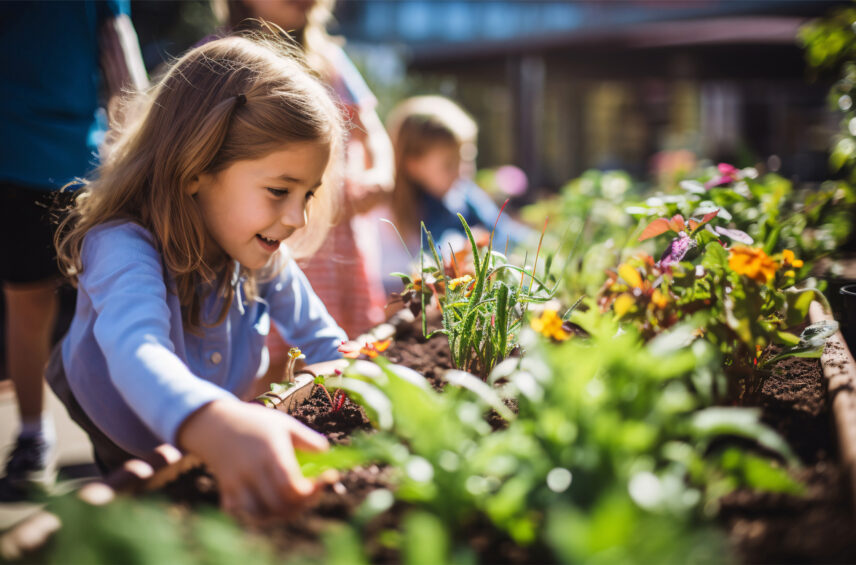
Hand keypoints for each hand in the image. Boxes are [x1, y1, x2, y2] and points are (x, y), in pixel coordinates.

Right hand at [177, 399, 328, 519]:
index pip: (292, 485)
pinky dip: (260, 514)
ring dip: (281, 513)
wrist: (215, 424)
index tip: (324, 481)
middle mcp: (252, 471)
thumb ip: (307, 440)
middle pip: (279, 505)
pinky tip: (270, 501)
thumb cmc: (256, 423)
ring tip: (292, 500)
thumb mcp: (284, 424)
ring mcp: (237, 484)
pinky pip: (245, 513)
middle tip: (311, 493)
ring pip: (261, 515)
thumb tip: (328, 455)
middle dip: (301, 504)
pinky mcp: (227, 492)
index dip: (311, 491)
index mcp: (270, 453)